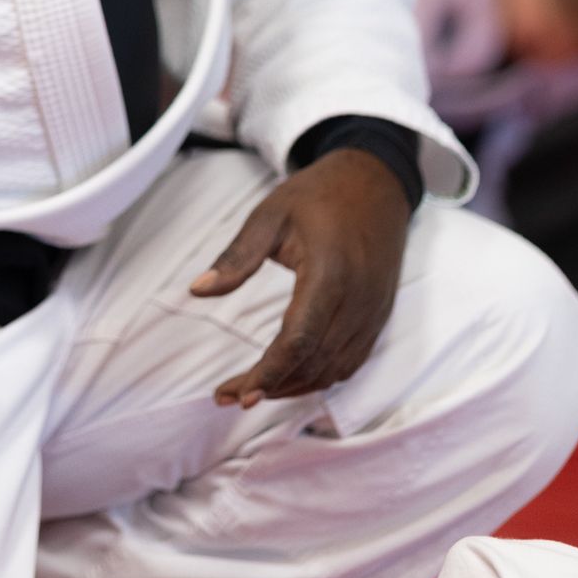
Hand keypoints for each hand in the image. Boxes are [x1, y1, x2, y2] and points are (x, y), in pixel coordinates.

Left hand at [190, 149, 410, 407]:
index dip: (267, 373)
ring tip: (254, 390)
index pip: (298, 340)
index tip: (236, 393)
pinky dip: (320, 376)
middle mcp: (357, 299)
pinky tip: (291, 376)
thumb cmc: (318, 195)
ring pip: (334, 369)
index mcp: (329, 272)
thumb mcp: (270, 215)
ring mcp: (373, 310)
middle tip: (231, 395)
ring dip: (295, 387)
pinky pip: (351, 360)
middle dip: (272, 387)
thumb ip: (237, 257)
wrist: (375, 182)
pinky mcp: (379, 315)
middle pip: (314, 363)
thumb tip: (197, 290)